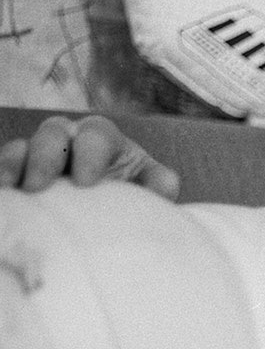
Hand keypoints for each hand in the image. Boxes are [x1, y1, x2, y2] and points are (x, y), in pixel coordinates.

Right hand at [0, 114, 179, 199]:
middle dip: (47, 156)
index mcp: (105, 140)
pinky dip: (4, 173)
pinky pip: (7, 163)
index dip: (90, 154)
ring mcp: (41, 153)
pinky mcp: (20, 170)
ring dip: (18, 164)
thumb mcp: (149, 188)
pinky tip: (4, 189)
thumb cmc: (130, 195)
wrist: (108, 215)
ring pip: (24, 145)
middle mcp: (70, 138)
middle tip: (41, 186)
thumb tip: (165, 185)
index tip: (86, 183)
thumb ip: (160, 183)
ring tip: (20, 190)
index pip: (97, 135)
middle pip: (54, 132)